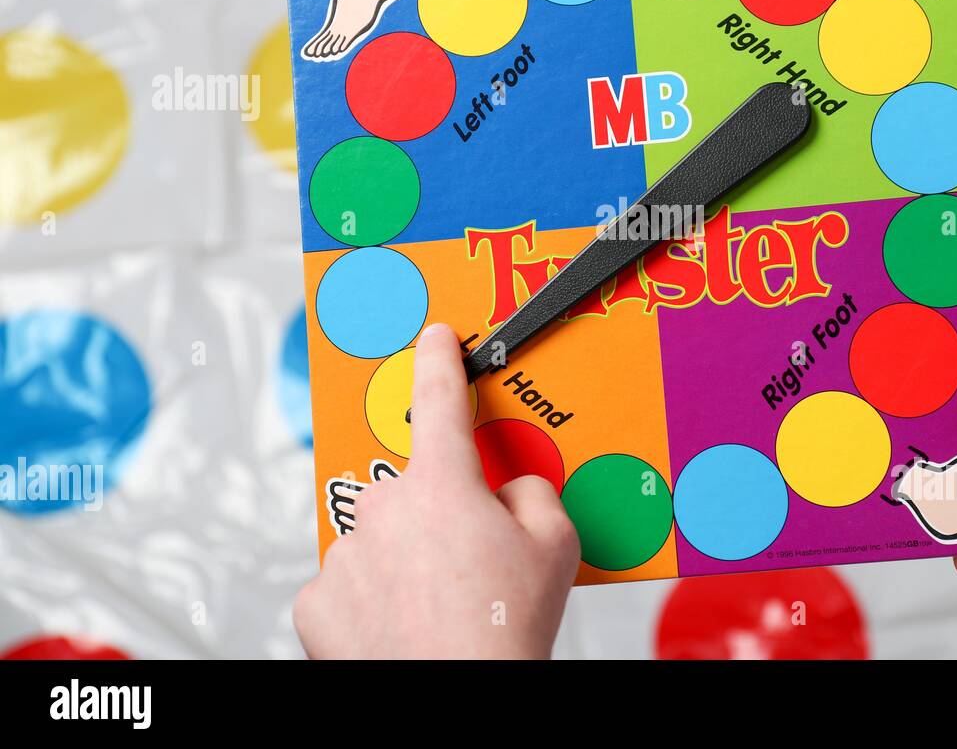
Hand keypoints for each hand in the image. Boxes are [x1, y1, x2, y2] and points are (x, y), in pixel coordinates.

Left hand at [294, 324, 579, 658]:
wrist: (457, 703)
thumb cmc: (502, 633)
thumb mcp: (555, 546)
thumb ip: (532, 492)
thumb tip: (507, 489)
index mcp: (443, 484)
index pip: (439, 399)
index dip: (439, 359)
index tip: (434, 337)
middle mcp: (384, 508)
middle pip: (415, 489)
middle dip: (440, 514)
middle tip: (471, 561)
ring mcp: (344, 555)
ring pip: (380, 538)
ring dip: (405, 558)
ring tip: (439, 604)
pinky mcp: (317, 602)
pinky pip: (348, 582)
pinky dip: (372, 597)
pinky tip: (401, 623)